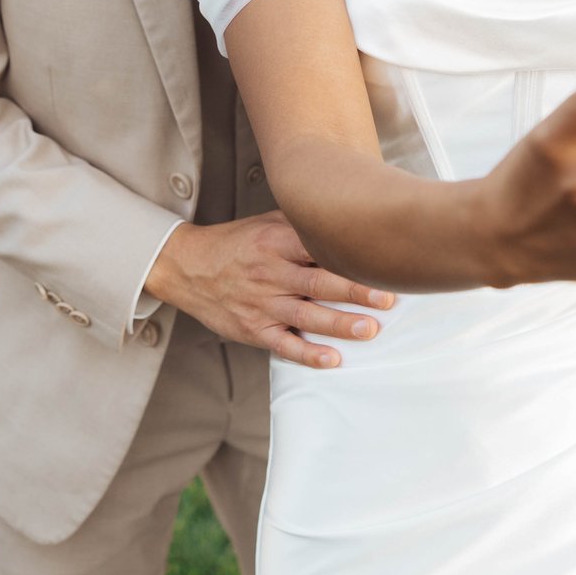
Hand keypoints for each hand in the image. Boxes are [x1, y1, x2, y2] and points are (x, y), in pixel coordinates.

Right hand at [144, 211, 396, 368]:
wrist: (188, 267)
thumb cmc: (236, 243)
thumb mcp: (267, 222)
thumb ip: (304, 223)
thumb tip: (349, 215)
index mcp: (276, 242)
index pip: (318, 247)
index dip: (350, 255)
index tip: (379, 261)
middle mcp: (270, 272)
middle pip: (318, 283)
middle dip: (355, 291)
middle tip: (387, 298)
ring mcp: (261, 303)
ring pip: (305, 315)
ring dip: (339, 324)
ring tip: (368, 329)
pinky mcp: (253, 328)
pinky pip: (283, 344)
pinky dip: (308, 353)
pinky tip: (331, 359)